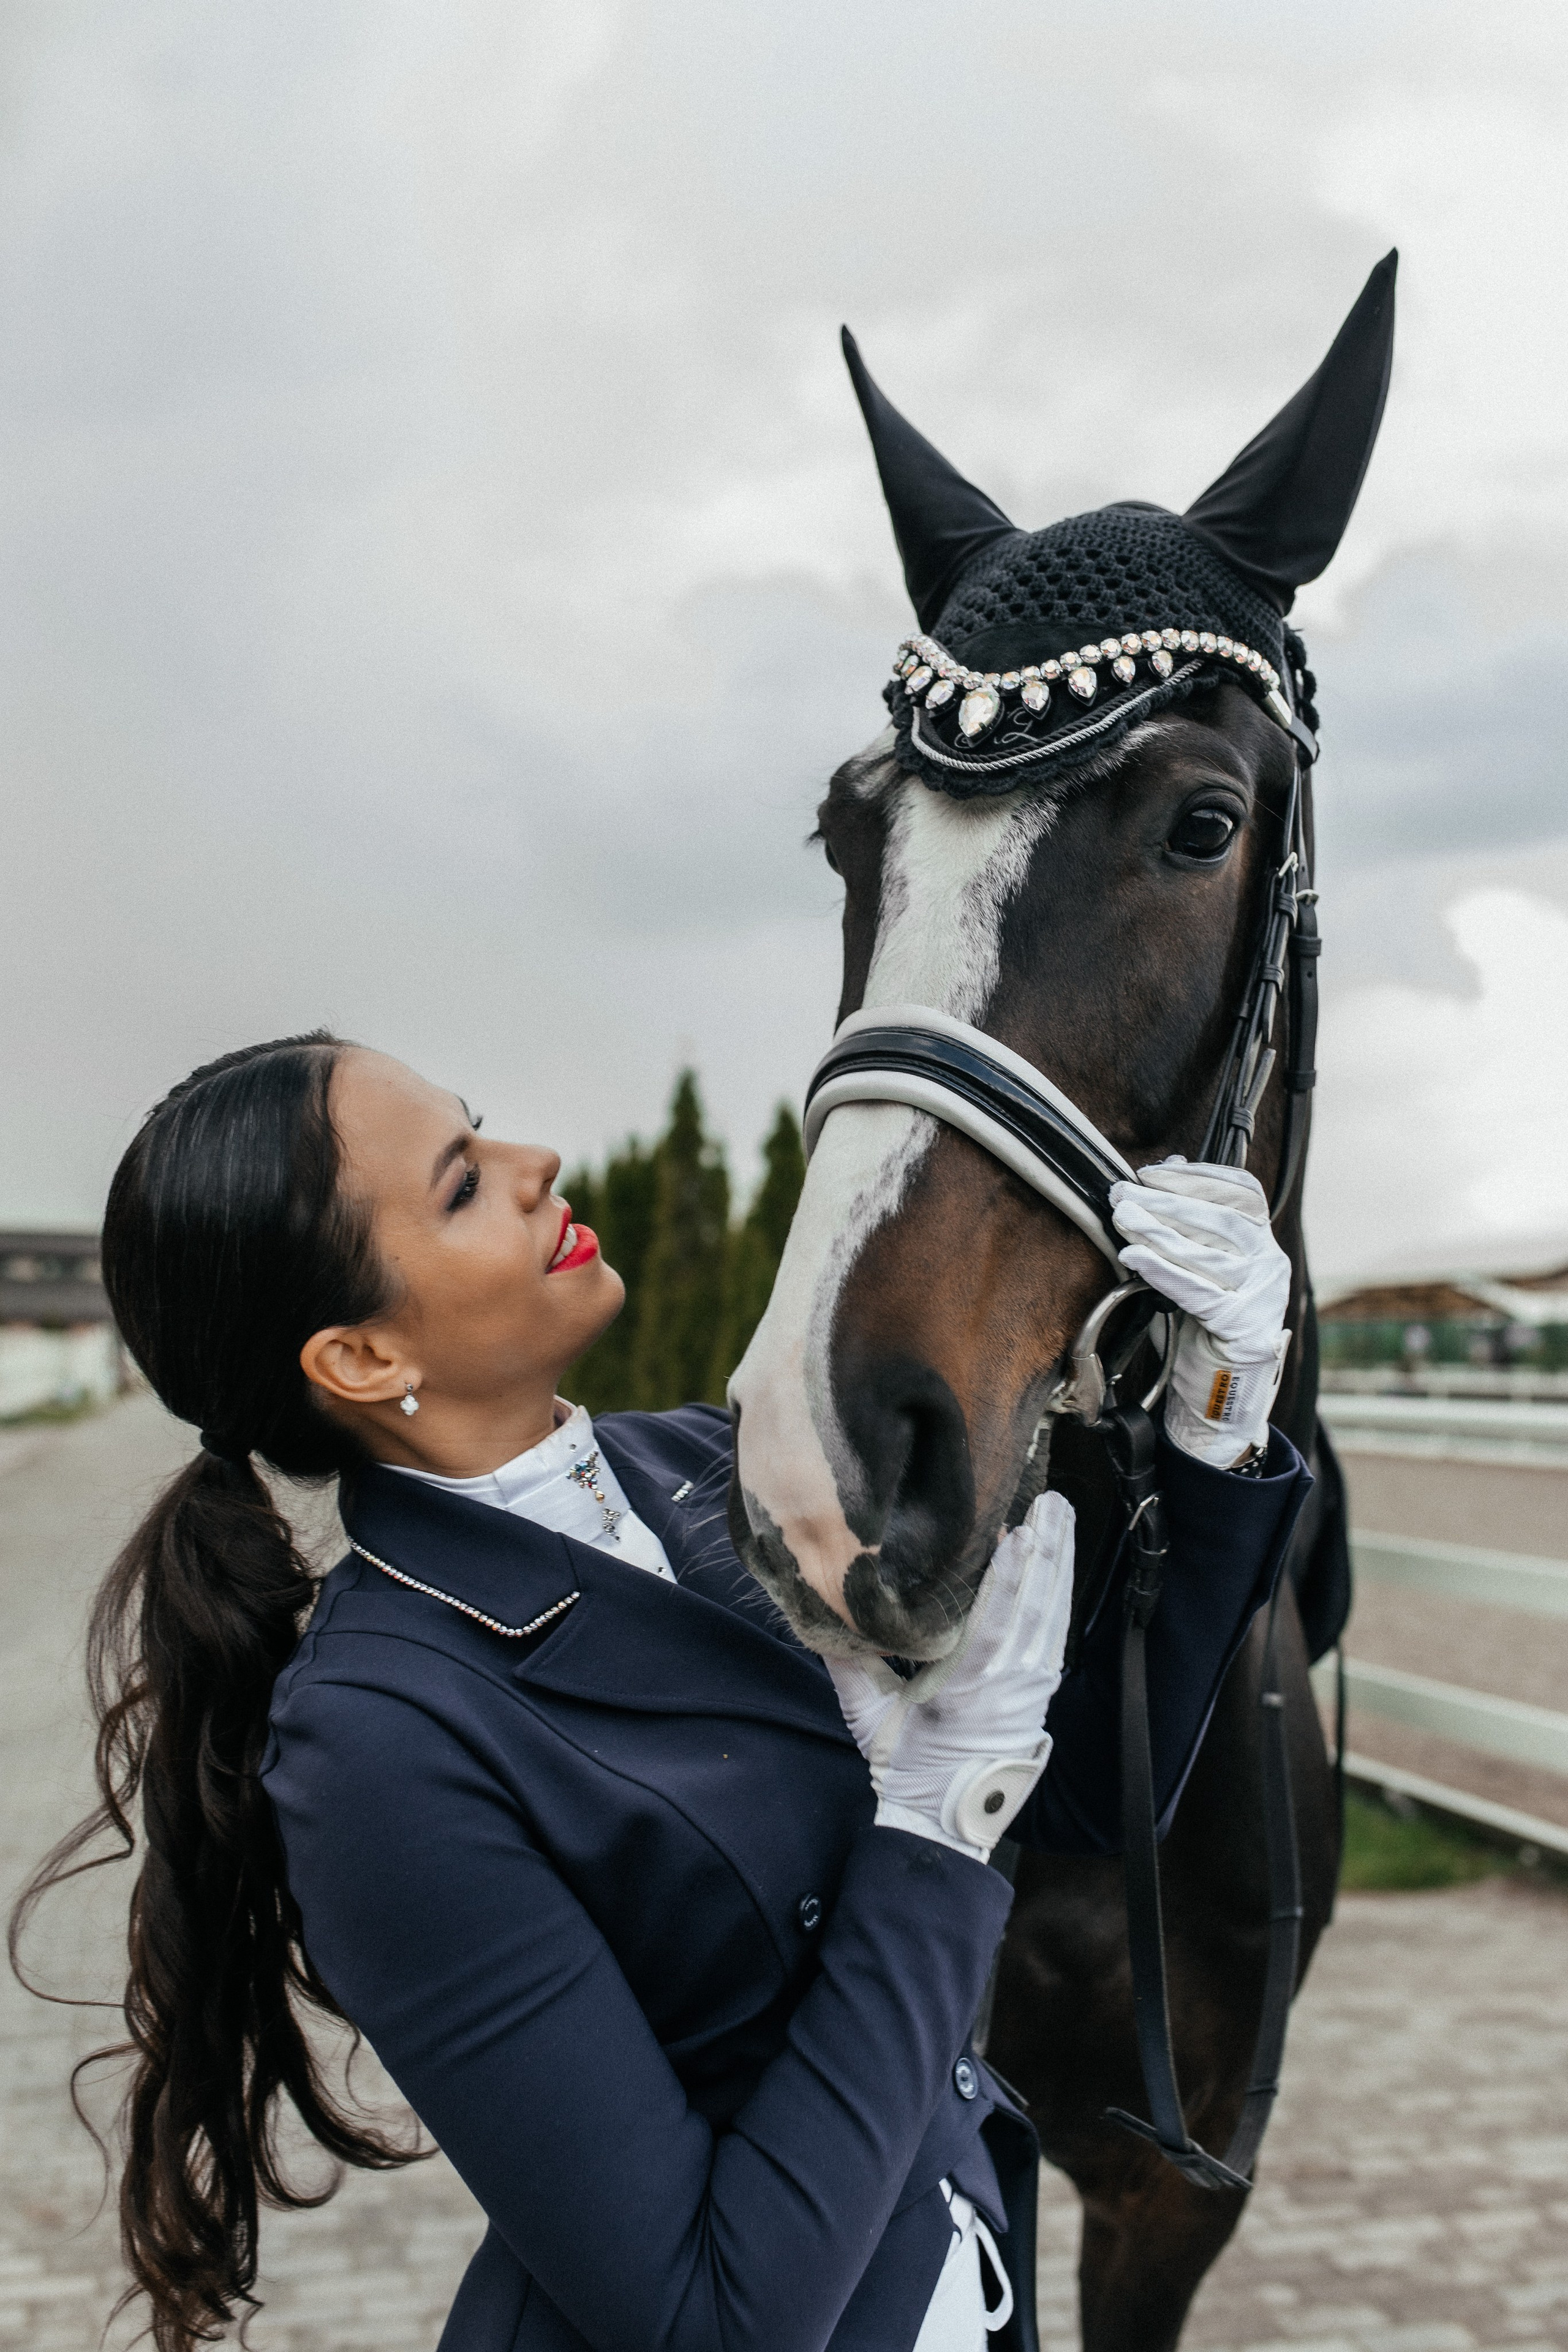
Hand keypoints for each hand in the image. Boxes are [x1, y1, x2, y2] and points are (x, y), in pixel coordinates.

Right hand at [825, 1492, 1074, 1859]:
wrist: (944, 1826)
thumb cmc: (904, 1769)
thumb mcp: (866, 1716)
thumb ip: (848, 1662)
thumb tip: (826, 1607)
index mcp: (964, 1690)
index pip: (993, 1625)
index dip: (1009, 1578)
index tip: (1018, 1532)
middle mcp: (1007, 1686)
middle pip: (1034, 1608)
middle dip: (1047, 1551)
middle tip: (1052, 1500)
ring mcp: (1030, 1690)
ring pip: (1051, 1616)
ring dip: (1059, 1563)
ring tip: (1062, 1515)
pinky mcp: (1039, 1693)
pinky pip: (1054, 1635)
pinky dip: (1058, 1594)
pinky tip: (1060, 1564)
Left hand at [1108, 1156, 1290, 1468]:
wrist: (1216, 1396)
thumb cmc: (1199, 1328)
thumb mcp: (1194, 1270)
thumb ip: (1185, 1227)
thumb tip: (1160, 1173)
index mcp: (1262, 1244)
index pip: (1241, 1192)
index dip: (1196, 1177)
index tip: (1151, 1172)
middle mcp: (1270, 1264)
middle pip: (1219, 1220)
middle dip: (1164, 1203)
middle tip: (1122, 1194)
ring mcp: (1262, 1297)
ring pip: (1206, 1254)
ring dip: (1157, 1232)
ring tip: (1122, 1218)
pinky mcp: (1244, 1327)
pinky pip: (1198, 1292)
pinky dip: (1163, 1271)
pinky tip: (1135, 1257)